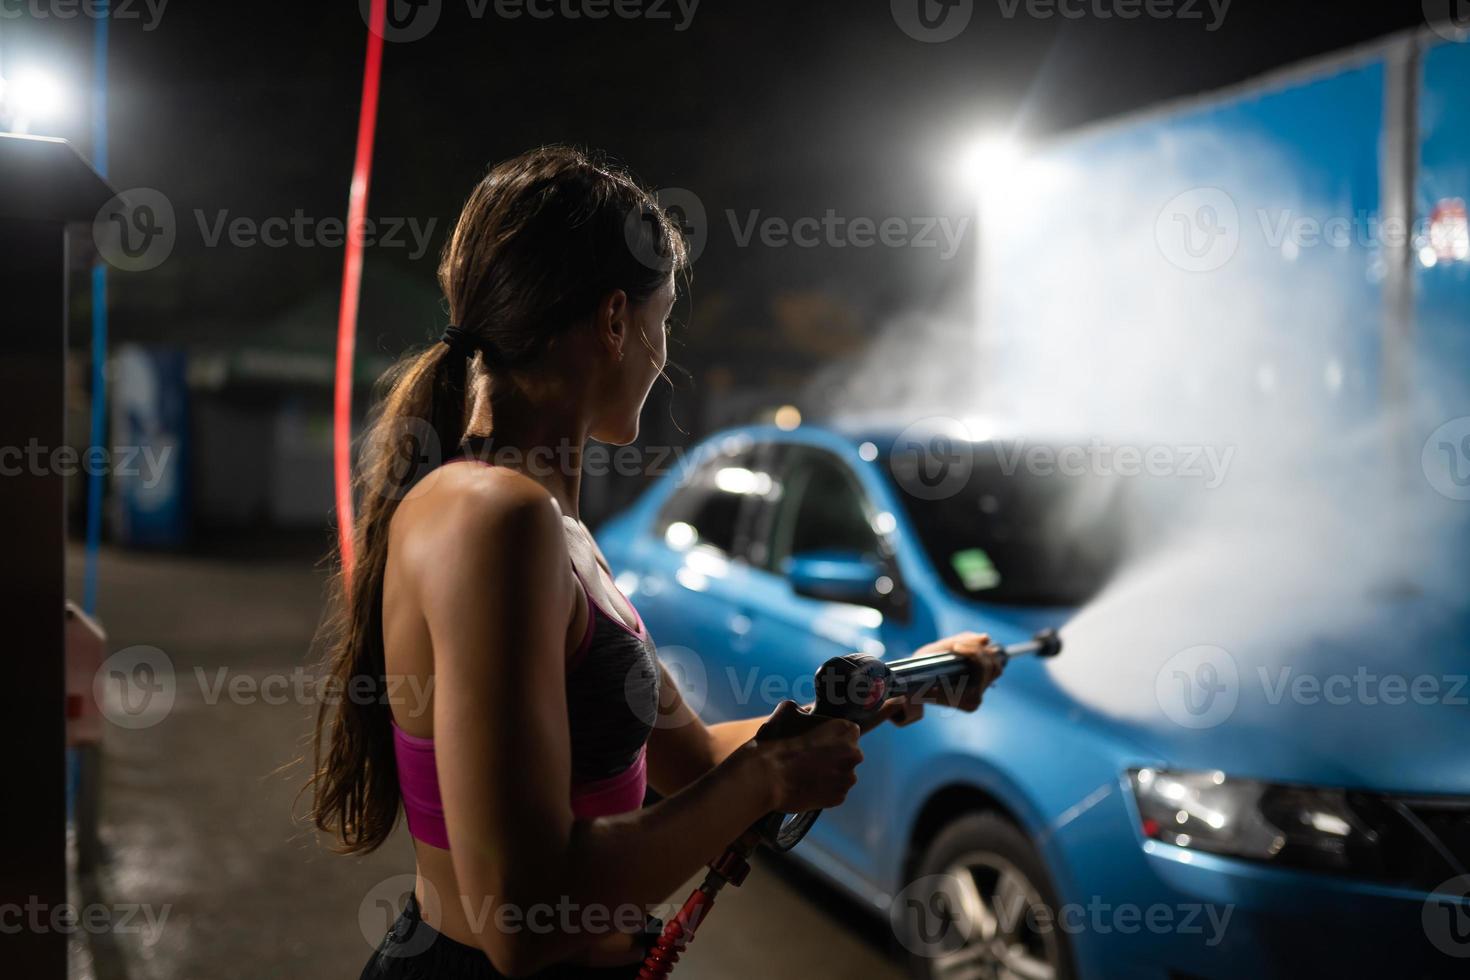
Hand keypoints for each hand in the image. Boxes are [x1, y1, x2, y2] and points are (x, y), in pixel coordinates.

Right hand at [748, 700, 862, 812]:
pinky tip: (806, 786)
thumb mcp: (788, 710)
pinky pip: (835, 792)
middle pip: (848, 753)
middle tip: (811, 757)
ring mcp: (847, 779)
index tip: (818, 739)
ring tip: (806, 773)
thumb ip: (804, 710)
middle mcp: (854, 754)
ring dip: (829, 774)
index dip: (832, 735)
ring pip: (842, 774)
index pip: (848, 731)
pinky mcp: (839, 799)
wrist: (767, 777)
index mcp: (846, 730)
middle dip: (834, 755)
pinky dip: (824, 790)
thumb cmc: (778, 741)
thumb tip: (807, 713)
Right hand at [876, 631, 1005, 725]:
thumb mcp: (935, 653)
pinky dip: (981, 656)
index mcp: (969, 699)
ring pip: (996, 667)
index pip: (984, 670)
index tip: (954, 645)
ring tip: (960, 646)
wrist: (907, 685)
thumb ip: (963, 641)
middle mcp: (976, 699)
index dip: (973, 652)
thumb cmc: (918, 671)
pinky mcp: (976, 688)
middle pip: (994, 667)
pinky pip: (989, 669)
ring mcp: (978, 694)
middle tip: (955, 644)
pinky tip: (965, 651)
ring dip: (981, 652)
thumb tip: (986, 637)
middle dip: (977, 650)